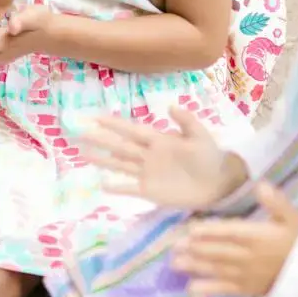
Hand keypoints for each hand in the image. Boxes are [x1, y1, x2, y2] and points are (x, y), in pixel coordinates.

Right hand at [85, 105, 238, 210]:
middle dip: (99, 139)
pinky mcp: (150, 191)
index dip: (114, 124)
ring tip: (81, 153)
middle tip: (78, 132)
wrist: (219, 184)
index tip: (95, 117)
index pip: (131, 130)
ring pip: (119, 165)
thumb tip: (170, 105)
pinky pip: (129, 188)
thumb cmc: (210, 157)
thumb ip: (186, 121)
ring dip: (102, 160)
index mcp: (158, 140)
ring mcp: (147, 173)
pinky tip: (102, 185)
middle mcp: (148, 155)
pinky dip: (116, 187)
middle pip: (119, 146)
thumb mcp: (201, 136)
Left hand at [173, 184, 297, 296]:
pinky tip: (190, 289)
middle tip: (174, 247)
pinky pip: (225, 290)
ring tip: (175, 263)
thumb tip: (261, 185)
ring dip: (195, 266)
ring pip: (217, 270)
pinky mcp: (246, 289)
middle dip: (195, 249)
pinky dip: (208, 290)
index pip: (231, 233)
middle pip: (218, 252)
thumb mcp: (292, 217)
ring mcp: (246, 275)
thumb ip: (277, 202)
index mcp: (258, 237)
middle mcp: (248, 257)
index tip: (191, 229)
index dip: (210, 231)